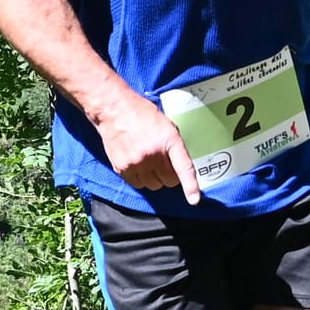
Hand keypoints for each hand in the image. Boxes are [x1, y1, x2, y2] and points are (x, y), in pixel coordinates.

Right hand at [93, 88, 202, 202]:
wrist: (114, 109)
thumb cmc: (141, 114)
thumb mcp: (166, 125)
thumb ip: (174, 146)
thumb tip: (181, 168)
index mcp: (169, 140)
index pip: (183, 167)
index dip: (190, 186)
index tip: (194, 200)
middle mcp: (153, 153)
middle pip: (169, 181)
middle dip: (169, 175)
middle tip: (163, 162)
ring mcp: (137, 162)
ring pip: (154, 185)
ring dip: (154, 177)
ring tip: (147, 160)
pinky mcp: (123, 168)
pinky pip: (138, 185)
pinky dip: (140, 178)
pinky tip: (137, 163)